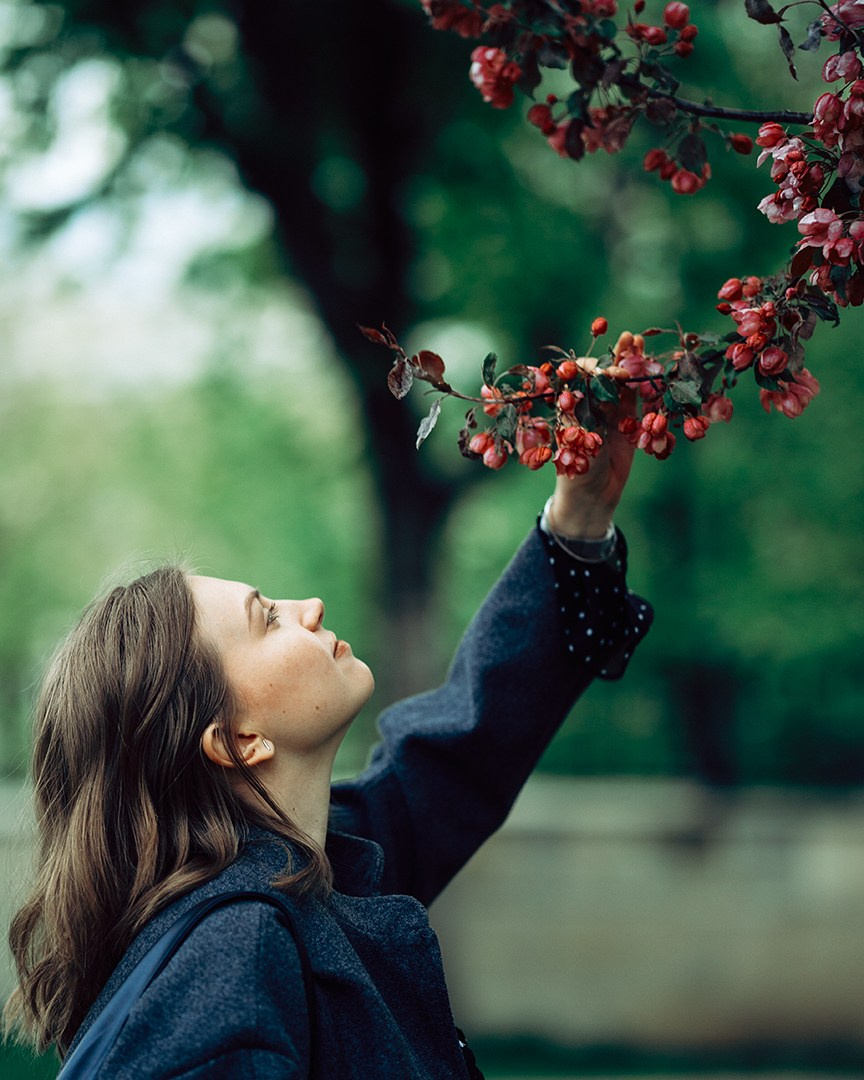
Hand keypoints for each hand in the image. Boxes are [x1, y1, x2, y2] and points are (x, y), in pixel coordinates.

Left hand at [548, 333, 637, 537]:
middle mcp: (589, 402)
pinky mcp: (628, 419)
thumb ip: (584, 414)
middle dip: (616, 355)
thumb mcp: (578, 441)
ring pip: (621, 379)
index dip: (597, 369)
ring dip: (630, 360)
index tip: (611, 373)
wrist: (593, 496)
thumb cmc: (576, 472)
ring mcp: (610, 409)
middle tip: (629, 340)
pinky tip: (650, 362)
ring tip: (639, 340)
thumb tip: (587, 386)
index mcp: (570, 404)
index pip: (582, 376)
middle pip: (604, 371)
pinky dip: (644, 380)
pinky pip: (637, 395)